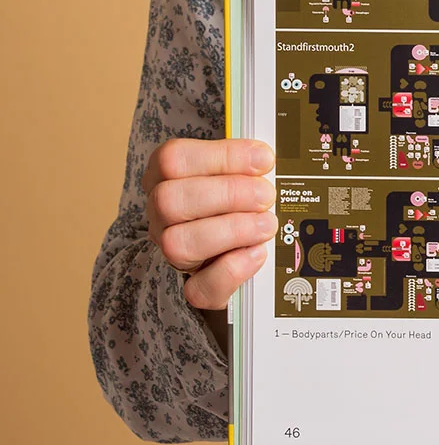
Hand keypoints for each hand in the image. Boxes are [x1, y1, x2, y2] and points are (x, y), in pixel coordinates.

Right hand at [144, 138, 275, 309]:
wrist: (238, 253)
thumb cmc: (239, 203)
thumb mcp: (241, 177)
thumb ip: (248, 166)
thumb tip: (269, 156)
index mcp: (167, 178)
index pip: (174, 158)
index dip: (221, 156)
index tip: (264, 159)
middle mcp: (162, 216)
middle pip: (169, 200)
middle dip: (227, 194)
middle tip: (266, 195)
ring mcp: (173, 253)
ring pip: (178, 244)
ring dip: (231, 230)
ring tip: (266, 224)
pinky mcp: (194, 288)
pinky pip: (199, 288)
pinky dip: (232, 271)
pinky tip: (257, 254)